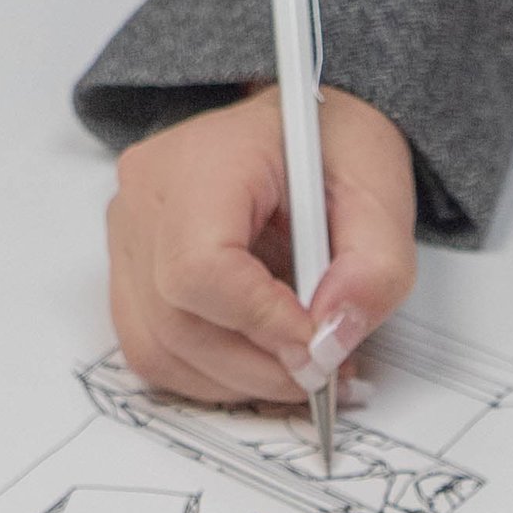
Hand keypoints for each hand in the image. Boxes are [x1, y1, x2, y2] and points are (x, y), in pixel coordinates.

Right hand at [106, 84, 416, 403]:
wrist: (305, 132)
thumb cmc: (333, 149)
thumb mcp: (383, 191)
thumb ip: (374, 269)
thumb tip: (331, 340)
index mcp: (205, 160)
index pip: (200, 267)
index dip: (262, 322)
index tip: (318, 341)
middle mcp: (147, 197)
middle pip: (178, 321)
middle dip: (261, 366)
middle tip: (324, 367)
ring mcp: (129, 237)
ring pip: (160, 351)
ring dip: (239, 380)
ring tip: (299, 362)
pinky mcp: (131, 276)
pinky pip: (154, 354)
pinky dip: (214, 376)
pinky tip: (262, 358)